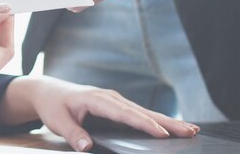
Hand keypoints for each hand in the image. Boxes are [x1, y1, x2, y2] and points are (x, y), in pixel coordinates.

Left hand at [0, 76, 198, 151]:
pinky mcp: (116, 106)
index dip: (144, 124)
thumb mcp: (58, 121)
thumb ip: (74, 134)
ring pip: (144, 112)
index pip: (124, 113)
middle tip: (192, 131)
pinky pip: (138, 114)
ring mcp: (114, 100)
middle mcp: (109, 97)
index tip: (163, 134)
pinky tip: (171, 129)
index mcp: (96, 98)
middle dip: (167, 122)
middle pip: (141, 111)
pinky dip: (155, 121)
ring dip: (167, 121)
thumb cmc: (53, 106)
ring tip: (192, 130)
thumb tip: (87, 147)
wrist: (47, 91)